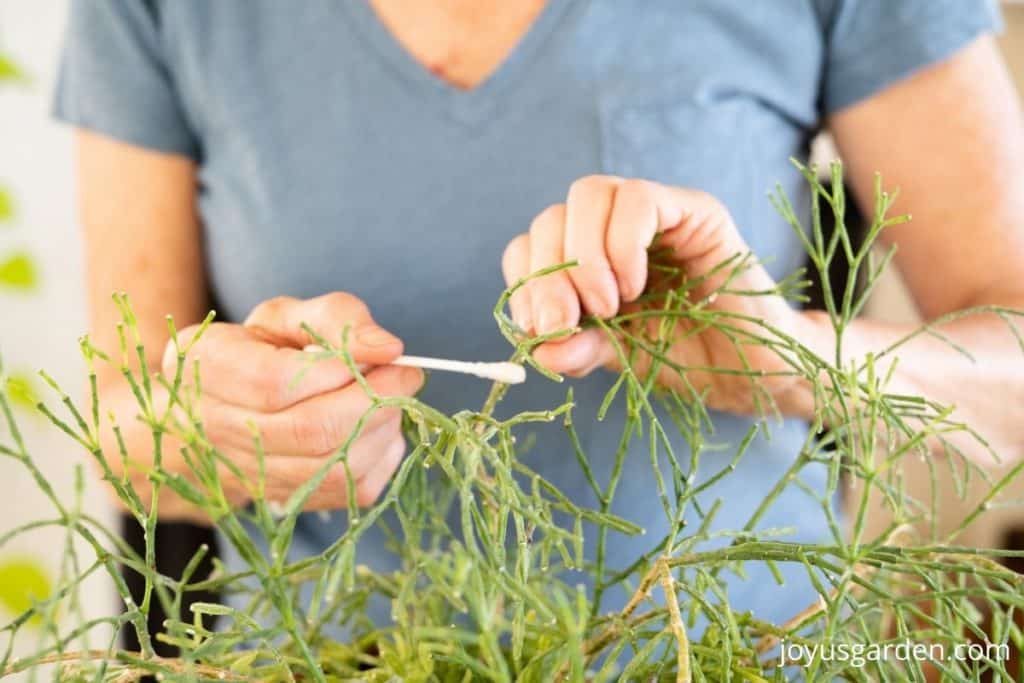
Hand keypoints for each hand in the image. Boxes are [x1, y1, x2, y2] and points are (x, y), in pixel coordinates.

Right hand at [163, 292, 423, 510]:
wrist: (214, 415)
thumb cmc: (257, 354)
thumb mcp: (287, 317)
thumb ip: (337, 318)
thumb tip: (388, 348)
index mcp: (208, 366)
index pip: (276, 382)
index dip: (341, 371)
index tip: (386, 356)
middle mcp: (215, 428)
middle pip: (310, 430)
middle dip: (374, 401)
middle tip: (407, 378)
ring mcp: (247, 474)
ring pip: (332, 467)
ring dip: (380, 430)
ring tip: (391, 401)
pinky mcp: (284, 502)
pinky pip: (348, 491)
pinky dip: (380, 459)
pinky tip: (378, 431)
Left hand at [501, 176, 819, 415]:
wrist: (755, 373)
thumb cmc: (687, 359)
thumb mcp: (617, 357)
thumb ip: (577, 346)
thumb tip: (536, 347)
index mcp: (587, 260)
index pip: (530, 246)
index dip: (524, 283)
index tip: (541, 330)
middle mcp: (613, 228)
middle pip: (552, 217)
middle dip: (548, 275)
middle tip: (569, 323)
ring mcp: (654, 213)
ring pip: (588, 194)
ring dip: (584, 257)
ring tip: (609, 306)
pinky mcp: (693, 209)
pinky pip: (638, 199)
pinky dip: (623, 244)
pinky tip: (635, 286)